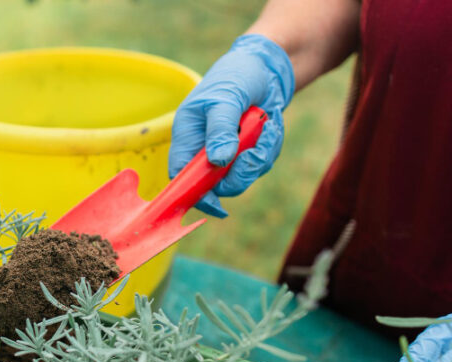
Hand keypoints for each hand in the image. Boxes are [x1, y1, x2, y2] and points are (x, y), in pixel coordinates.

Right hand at [168, 34, 294, 217]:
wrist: (266, 68)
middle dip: (239, 173)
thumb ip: (221, 130)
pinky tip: (270, 124)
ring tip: (267, 126)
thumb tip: (219, 162)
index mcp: (187, 137)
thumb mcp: (225, 99)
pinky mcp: (247, 153)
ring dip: (260, 154)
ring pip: (242, 176)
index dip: (194, 193)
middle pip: (215, 184)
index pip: (181, 176)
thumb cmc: (235, 76)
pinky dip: (270, 146)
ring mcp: (227, 154)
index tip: (214, 203)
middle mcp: (204, 150)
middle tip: (254, 153)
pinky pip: (260, 164)